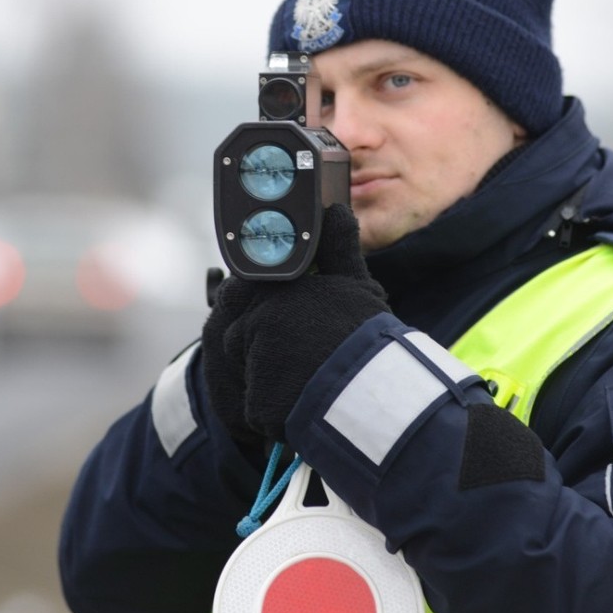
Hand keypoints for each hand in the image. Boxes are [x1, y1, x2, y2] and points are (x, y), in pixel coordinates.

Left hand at [203, 204, 389, 443]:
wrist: (371, 391)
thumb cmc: (364, 334)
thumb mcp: (356, 284)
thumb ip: (338, 248)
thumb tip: (335, 210)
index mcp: (276, 291)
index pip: (242, 290)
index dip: (258, 303)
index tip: (282, 315)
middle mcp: (258, 322)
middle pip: (241, 331)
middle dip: (259, 340)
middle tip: (298, 349)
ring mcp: (254, 363)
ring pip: (248, 366)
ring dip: (268, 372)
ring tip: (305, 375)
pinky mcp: (257, 401)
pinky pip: (257, 400)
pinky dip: (274, 402)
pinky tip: (301, 398)